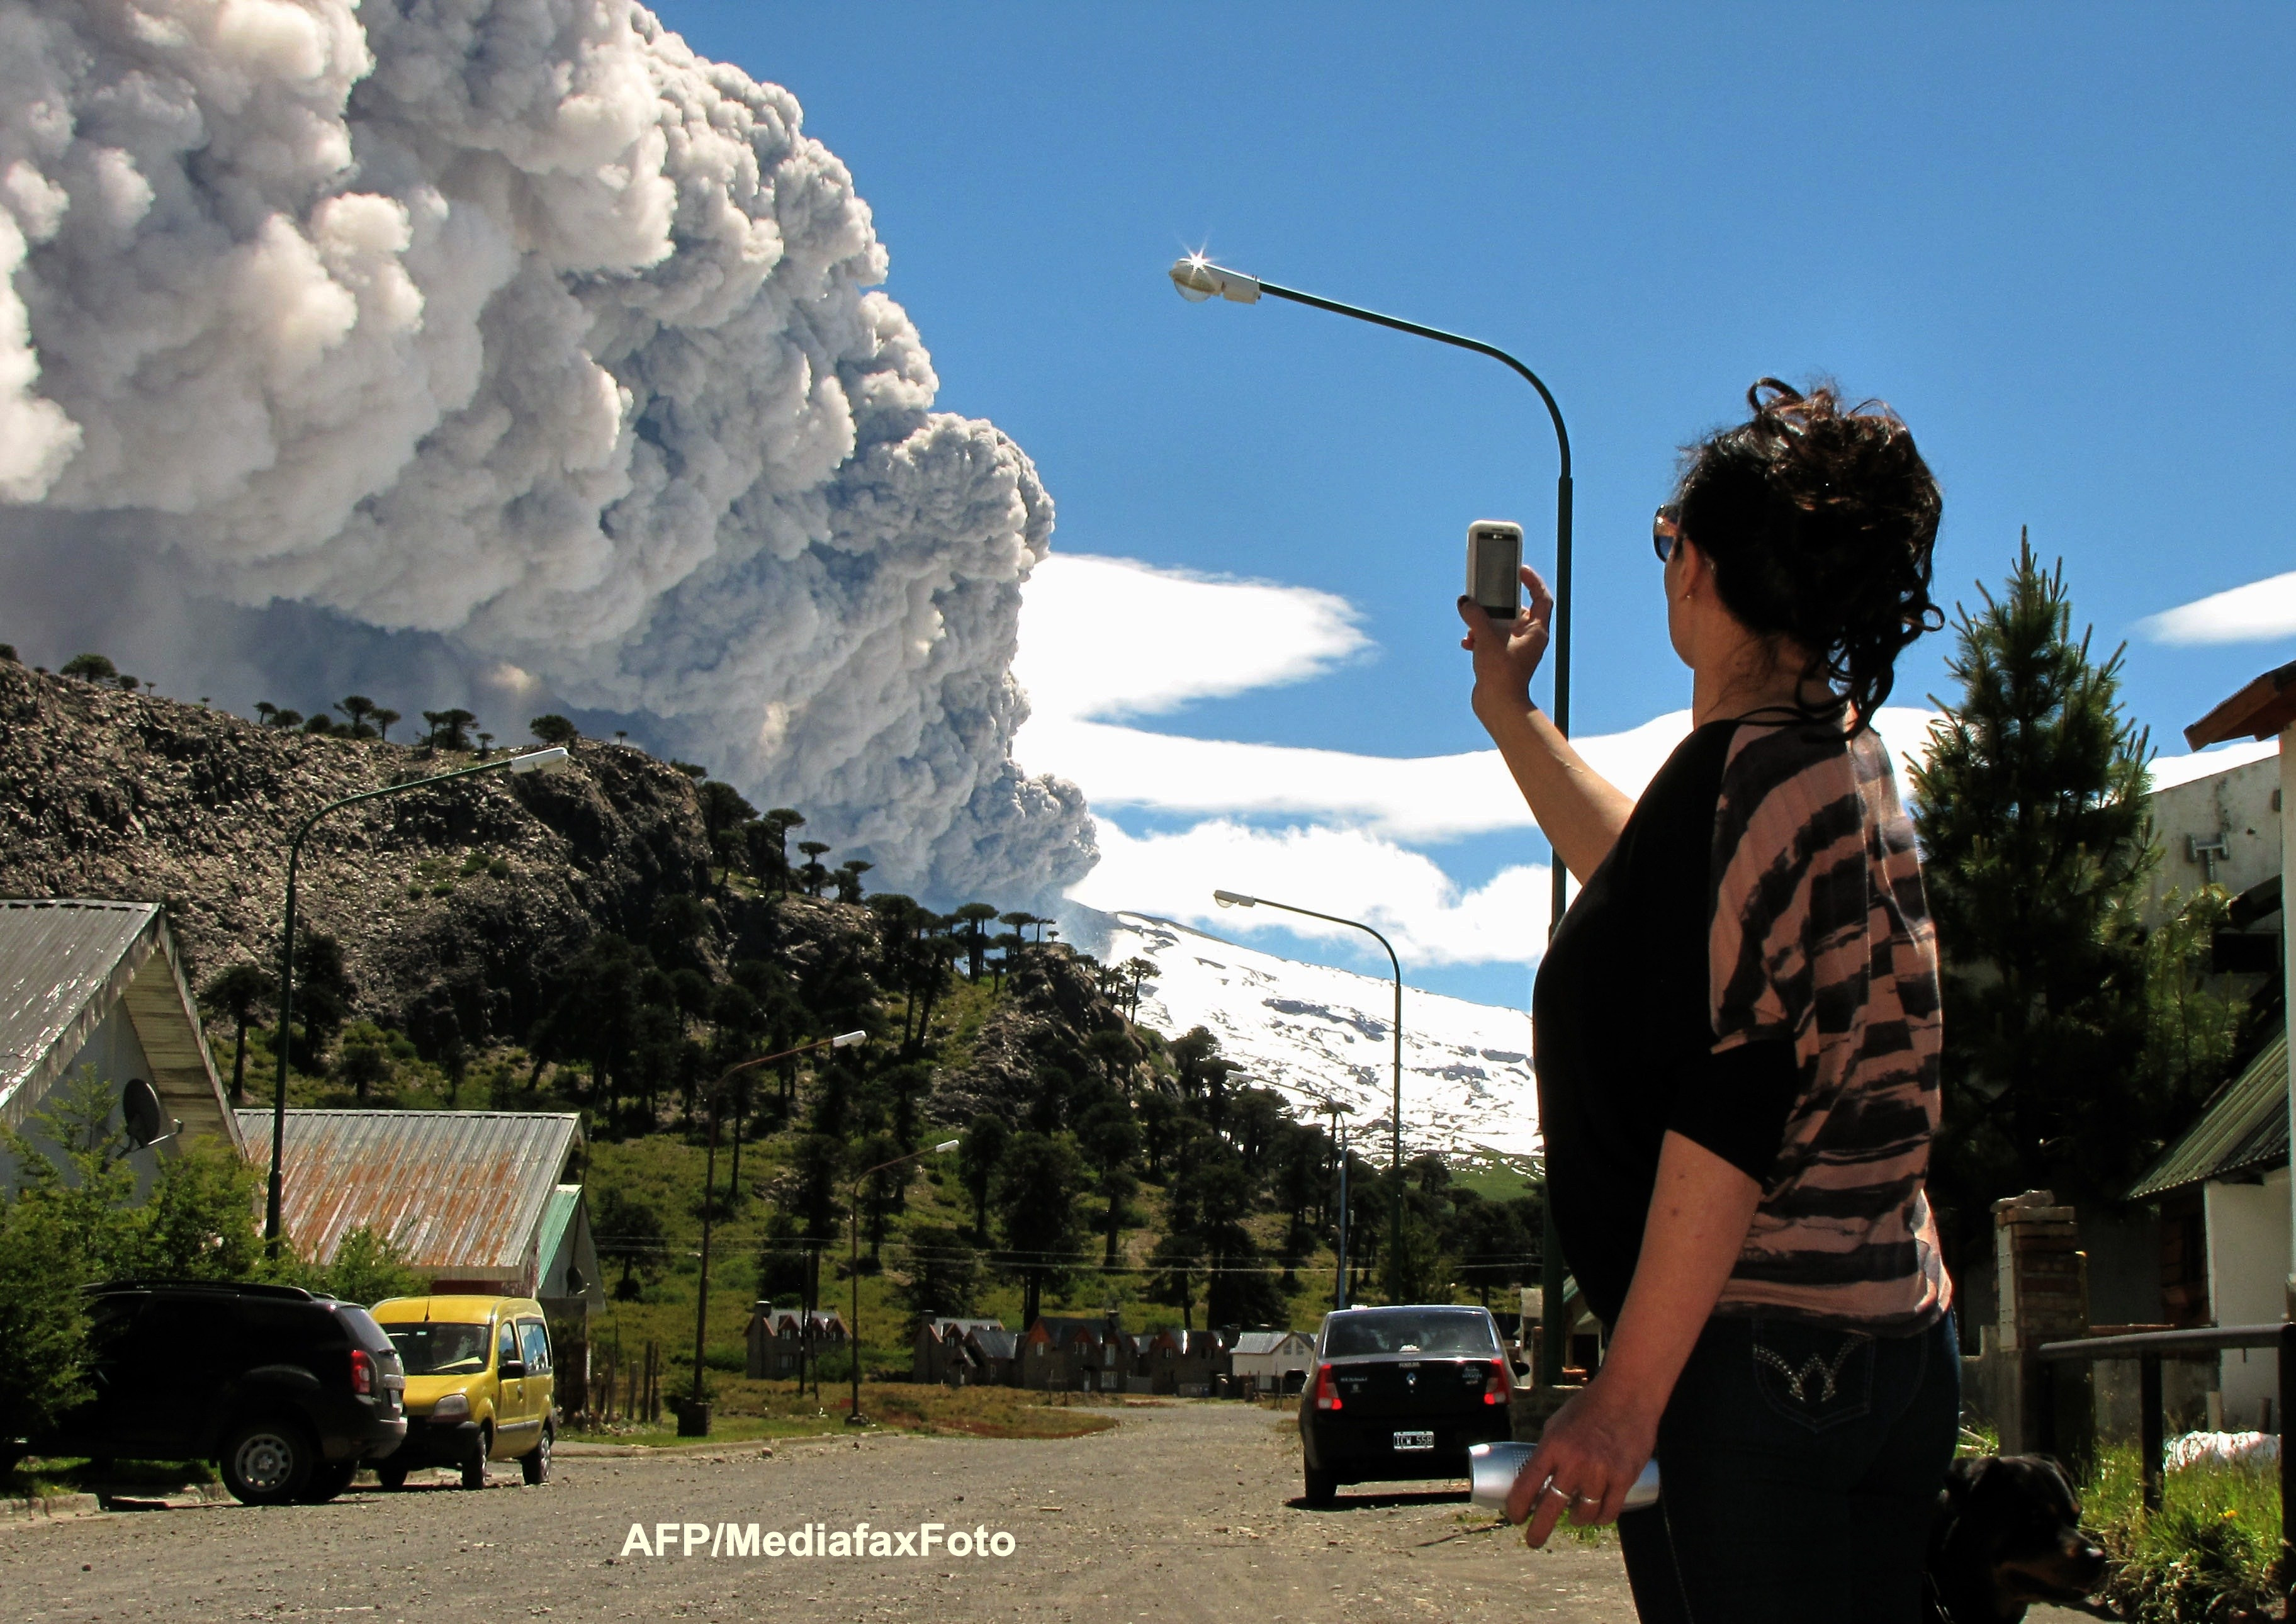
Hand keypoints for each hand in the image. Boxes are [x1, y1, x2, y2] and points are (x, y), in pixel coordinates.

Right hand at [1456, 564, 1551, 717]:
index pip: (1541, 598)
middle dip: (1496, 605)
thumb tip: (1465, 602)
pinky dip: (1480, 639)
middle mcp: (1530, 639)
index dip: (1532, 581)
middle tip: (1484, 595)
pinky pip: (1491, 641)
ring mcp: (1516, 650)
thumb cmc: (1502, 673)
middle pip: (1515, 610)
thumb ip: (1475, 616)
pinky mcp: (1503, 660)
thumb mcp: (1486, 637)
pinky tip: (1468, 643)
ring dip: (1483, 624)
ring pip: (1500, 626)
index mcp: (1536, 631)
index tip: (1519, 569)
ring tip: (1472, 626)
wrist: (1498, 705)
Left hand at [1503, 1372, 1658, 1547]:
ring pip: (1583, 1514)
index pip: (1527, 1485)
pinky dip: (1600, 1519)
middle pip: (1551, 1508)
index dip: (1517, 1507)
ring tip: (1573, 1517)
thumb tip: (1535, 1476)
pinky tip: (1595, 1517)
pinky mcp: (1624, 1478)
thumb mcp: (1558, 1423)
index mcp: (1553, 1446)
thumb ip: (1548, 1450)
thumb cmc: (1589, 1406)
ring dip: (1575, 1520)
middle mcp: (1574, 1462)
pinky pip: (1609, 1512)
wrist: (1628, 1394)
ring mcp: (1600, 1472)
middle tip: (1533, 1540)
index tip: (1515, 1517)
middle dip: (1538, 1531)